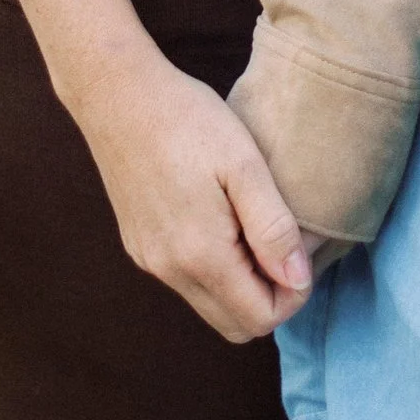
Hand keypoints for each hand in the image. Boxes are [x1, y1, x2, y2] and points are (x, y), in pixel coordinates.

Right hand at [76, 47, 313, 342]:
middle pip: (235, 325)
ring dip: (242, 284)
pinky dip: (215, 269)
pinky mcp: (139, 245)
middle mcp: (170, 270)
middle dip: (270, 298)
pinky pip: (186, 281)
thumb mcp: (244, 165)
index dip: (293, 294)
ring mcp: (149, 260)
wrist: (117, 94)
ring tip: (258, 228)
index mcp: (200, 255)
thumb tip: (299, 280)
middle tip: (285, 244)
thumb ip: (273, 228)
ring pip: (210, 304)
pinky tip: (225, 221)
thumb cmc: (187, 119)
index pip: (260, 319)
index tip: (303, 250)